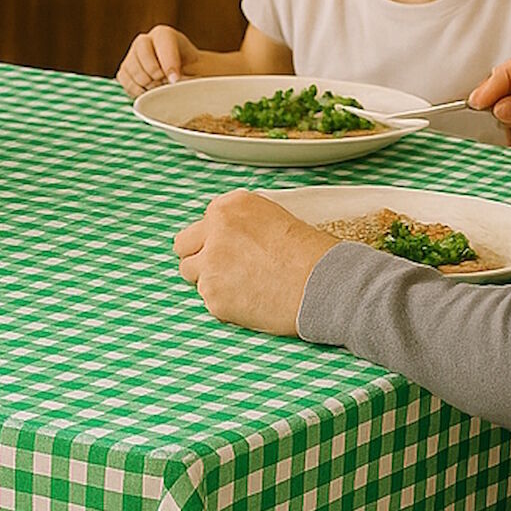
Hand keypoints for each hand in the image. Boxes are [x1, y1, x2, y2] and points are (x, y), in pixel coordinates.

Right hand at [118, 26, 200, 96]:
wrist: (184, 77)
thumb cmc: (193, 71)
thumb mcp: (200, 69)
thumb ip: (193, 74)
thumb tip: (178, 83)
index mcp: (164, 35)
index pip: (163, 41)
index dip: (168, 61)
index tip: (175, 79)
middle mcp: (144, 41)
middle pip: (142, 53)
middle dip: (155, 74)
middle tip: (168, 84)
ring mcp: (131, 56)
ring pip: (132, 70)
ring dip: (147, 84)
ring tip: (161, 88)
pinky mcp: (124, 71)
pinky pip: (125, 81)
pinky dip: (137, 91)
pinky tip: (150, 92)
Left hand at [173, 190, 338, 335]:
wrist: (326, 282)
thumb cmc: (311, 253)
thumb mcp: (273, 218)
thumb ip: (240, 224)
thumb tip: (222, 239)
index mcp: (230, 207)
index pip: (202, 224)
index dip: (215, 240)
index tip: (232, 250)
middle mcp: (214, 230)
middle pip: (183, 246)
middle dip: (200, 257)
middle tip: (226, 270)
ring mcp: (210, 264)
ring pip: (191, 274)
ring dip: (211, 281)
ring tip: (243, 286)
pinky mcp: (213, 296)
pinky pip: (208, 301)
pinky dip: (225, 304)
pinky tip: (251, 301)